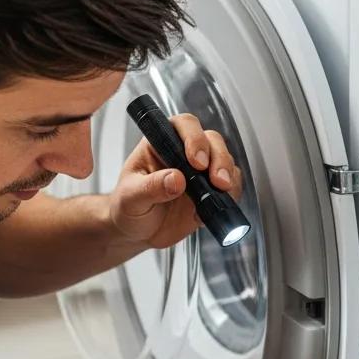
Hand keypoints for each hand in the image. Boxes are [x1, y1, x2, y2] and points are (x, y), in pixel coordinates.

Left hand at [108, 114, 243, 249]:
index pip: (183, 126)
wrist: (136, 231)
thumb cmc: (128, 207)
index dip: (194, 139)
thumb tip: (176, 179)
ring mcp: (200, 173)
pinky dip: (231, 195)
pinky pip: (230, 187)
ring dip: (228, 176)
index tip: (196, 162)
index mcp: (160, 143)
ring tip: (222, 192)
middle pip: (211, 141)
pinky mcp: (211, 192)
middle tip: (216, 180)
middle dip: (219, 158)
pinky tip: (214, 208)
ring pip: (225, 161)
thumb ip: (150, 187)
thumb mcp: (131, 197)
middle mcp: (183, 153)